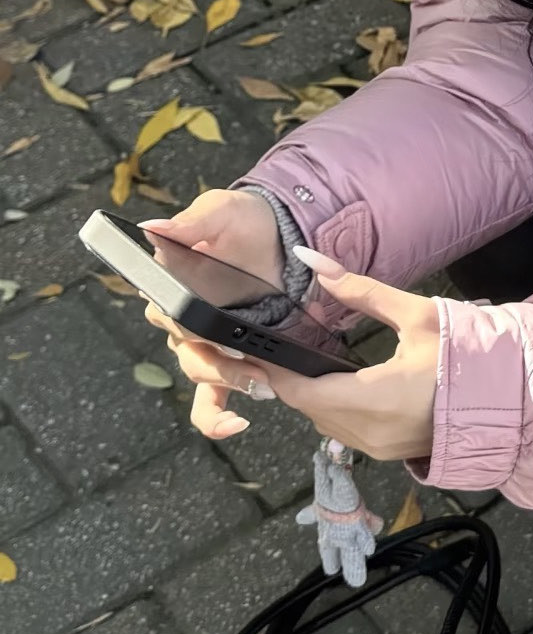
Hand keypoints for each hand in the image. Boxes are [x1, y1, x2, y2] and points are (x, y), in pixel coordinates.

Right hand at [136, 188, 286, 440]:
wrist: (279, 235)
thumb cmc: (243, 221)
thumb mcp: (220, 211)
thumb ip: (191, 222)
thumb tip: (152, 226)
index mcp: (169, 286)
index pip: (164, 314)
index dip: (185, 326)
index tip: (211, 331)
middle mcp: (181, 320)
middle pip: (188, 351)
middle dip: (219, 361)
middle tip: (248, 360)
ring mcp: (205, 344)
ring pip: (201, 375)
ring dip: (228, 382)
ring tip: (259, 384)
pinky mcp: (228, 360)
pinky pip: (209, 402)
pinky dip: (217, 418)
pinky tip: (237, 422)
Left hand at [144, 249, 441, 465]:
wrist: (508, 399)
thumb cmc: (464, 355)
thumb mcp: (415, 314)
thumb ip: (359, 289)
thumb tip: (312, 260)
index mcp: (373, 397)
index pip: (300, 390)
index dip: (272, 370)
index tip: (251, 348)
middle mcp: (369, 432)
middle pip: (308, 407)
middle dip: (290, 380)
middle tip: (274, 347)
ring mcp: (378, 449)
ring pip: (324, 422)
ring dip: (312, 395)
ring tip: (304, 362)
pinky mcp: (387, 453)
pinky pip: (344, 431)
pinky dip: (335, 408)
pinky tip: (339, 384)